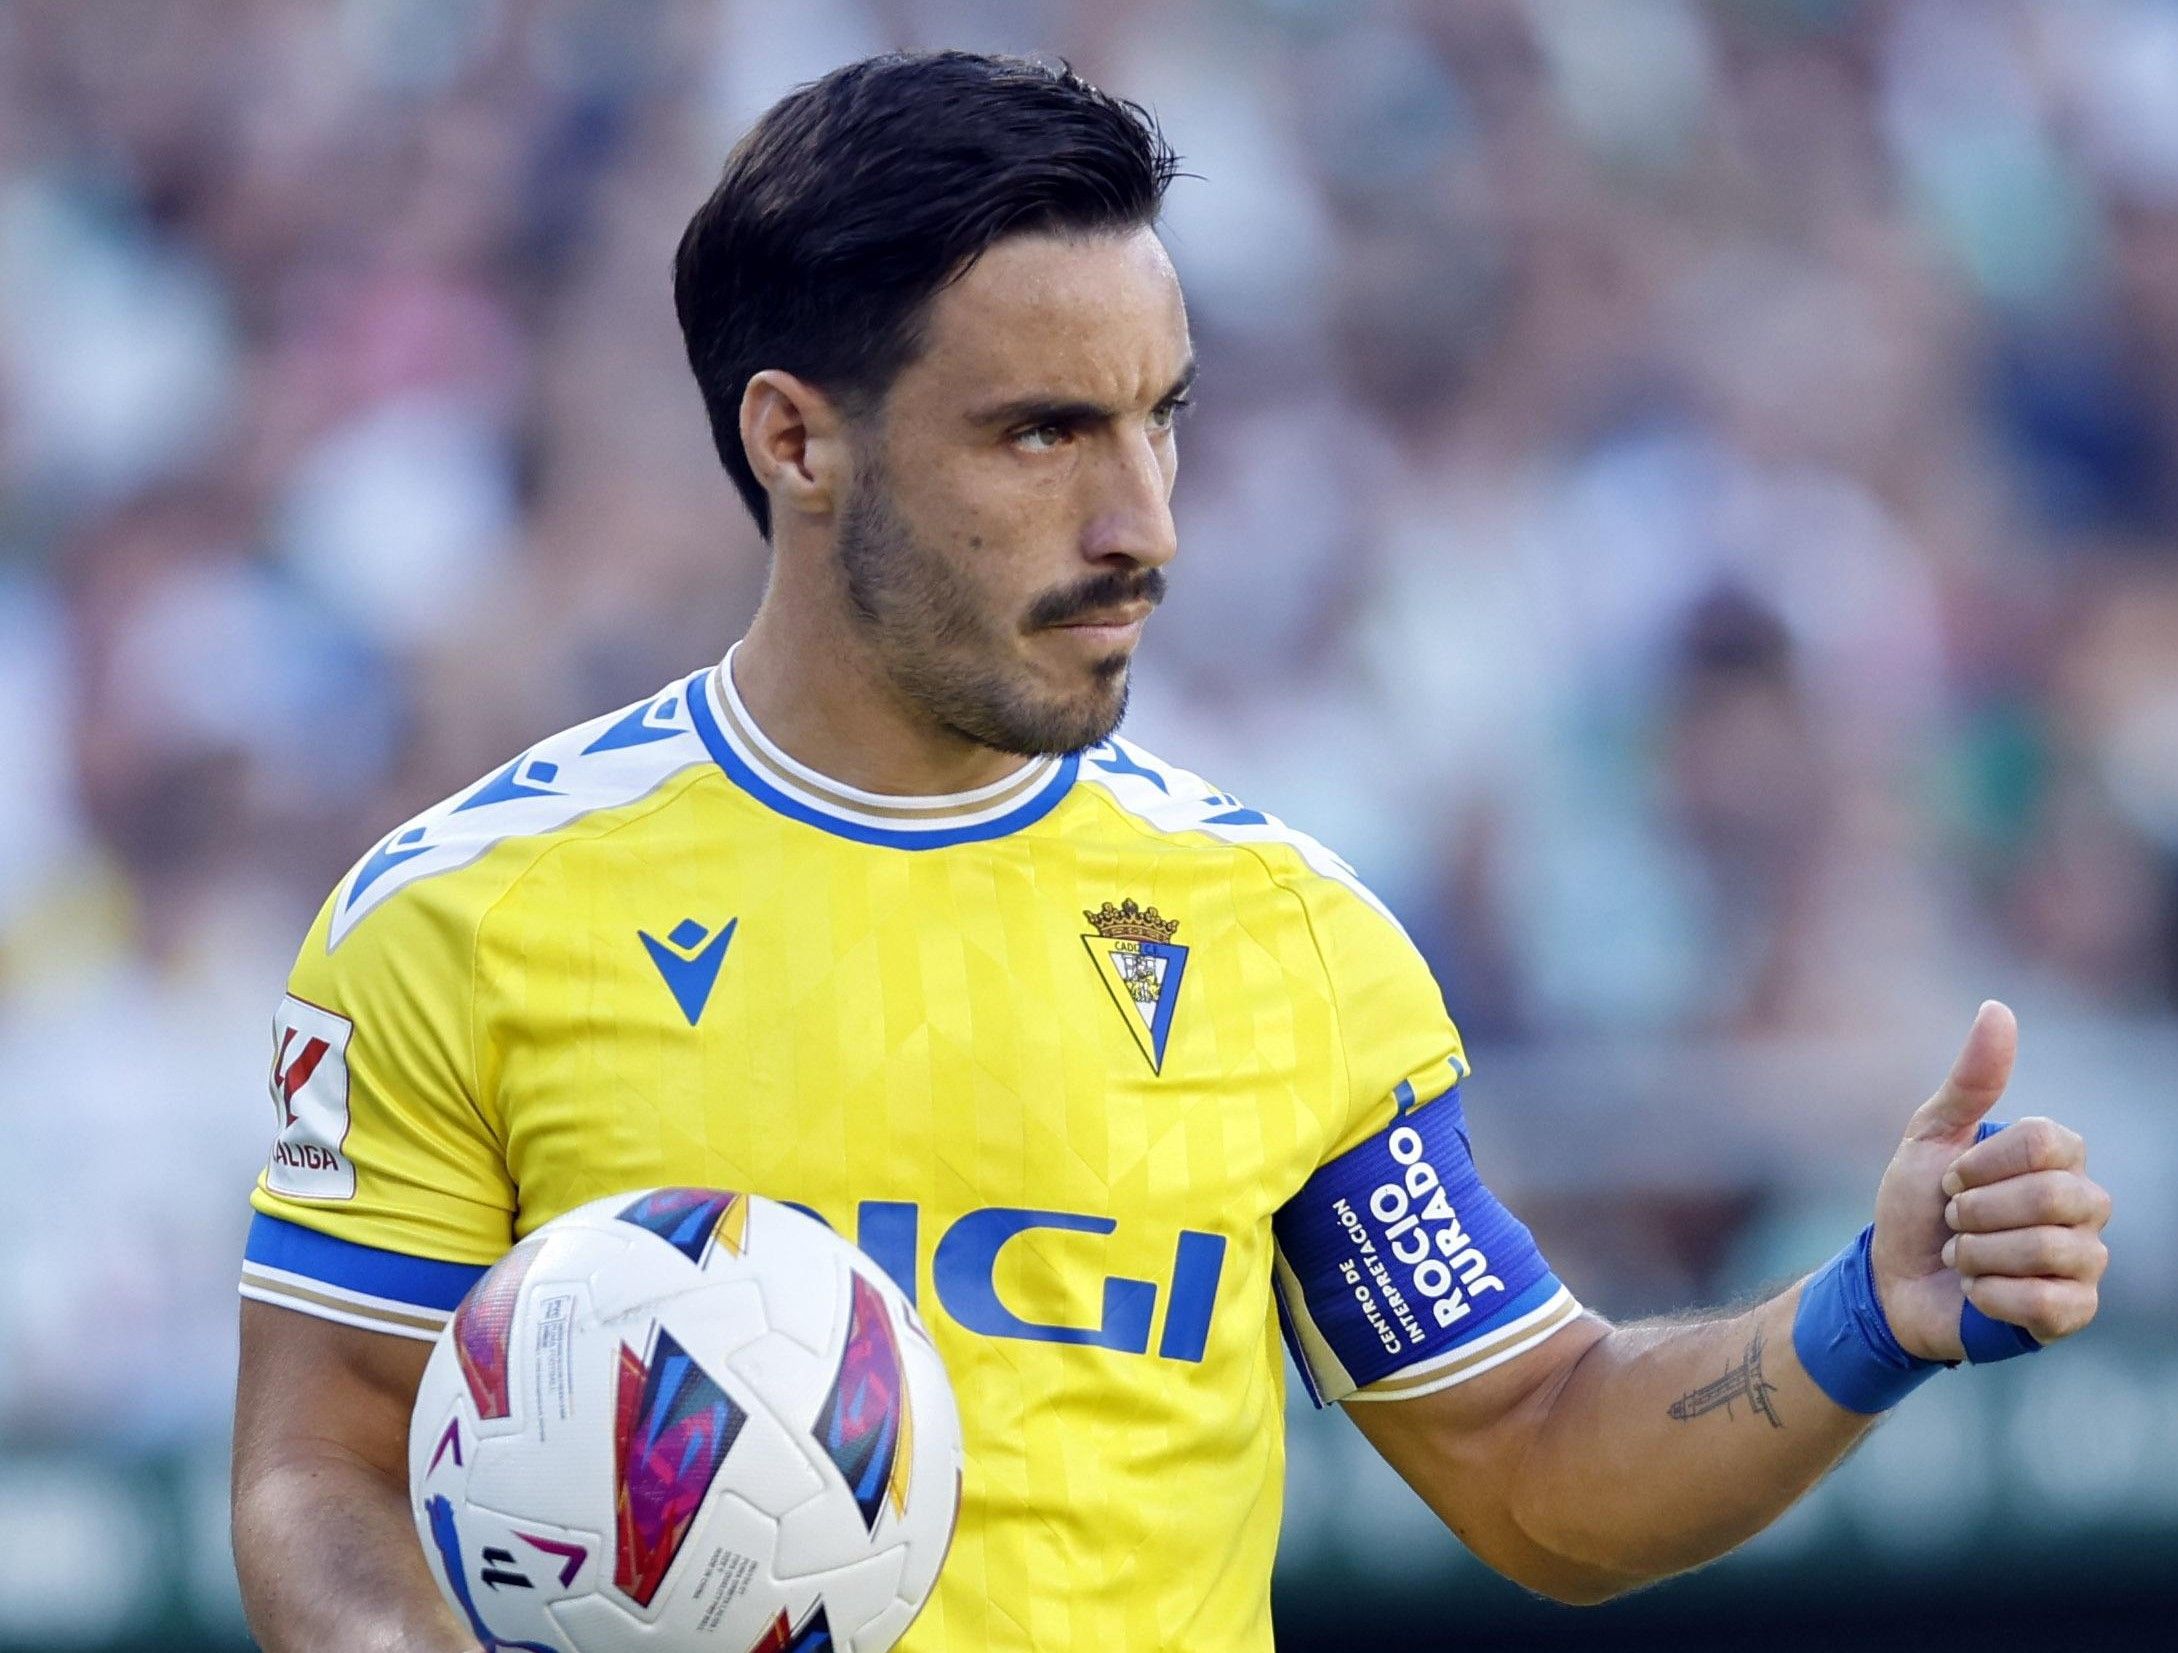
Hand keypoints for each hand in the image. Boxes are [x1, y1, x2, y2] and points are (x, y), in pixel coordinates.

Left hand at [1868, 1001, 2110, 1361]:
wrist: (1891, 1279)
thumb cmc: (1916, 1205)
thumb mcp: (1931, 1136)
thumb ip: (1971, 1080)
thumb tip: (1998, 1008)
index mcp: (2059, 1159)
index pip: (2048, 1142)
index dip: (1983, 1164)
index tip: (1951, 1179)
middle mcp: (2085, 1206)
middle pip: (2052, 1197)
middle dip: (1977, 1211)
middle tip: (1953, 1220)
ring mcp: (2085, 1261)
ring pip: (2048, 1249)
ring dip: (1977, 1253)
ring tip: (1960, 1256)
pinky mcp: (2072, 1312)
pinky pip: (2046, 1301)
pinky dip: (1990, 1295)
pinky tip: (1976, 1292)